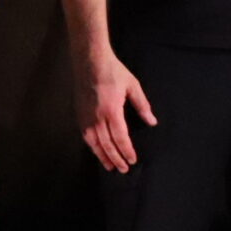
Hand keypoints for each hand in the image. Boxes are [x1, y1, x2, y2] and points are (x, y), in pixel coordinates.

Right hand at [74, 43, 155, 173]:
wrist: (89, 60)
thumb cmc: (113, 71)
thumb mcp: (132, 86)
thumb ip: (142, 105)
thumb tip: (151, 121)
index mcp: (112, 111)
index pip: (120, 138)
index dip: (127, 151)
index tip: (133, 160)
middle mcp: (97, 117)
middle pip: (107, 144)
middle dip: (116, 158)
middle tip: (123, 169)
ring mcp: (86, 116)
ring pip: (94, 142)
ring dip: (102, 156)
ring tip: (109, 166)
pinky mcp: (79, 113)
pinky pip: (85, 135)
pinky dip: (91, 145)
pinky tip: (96, 150)